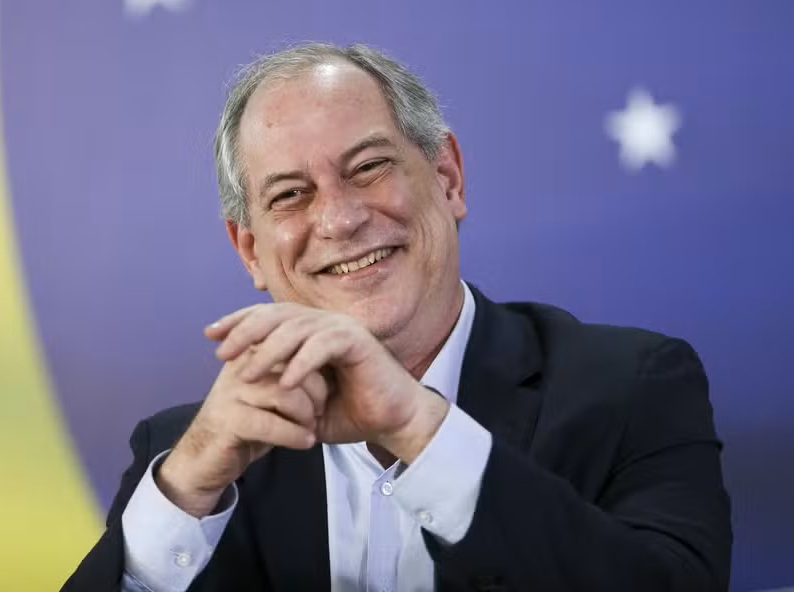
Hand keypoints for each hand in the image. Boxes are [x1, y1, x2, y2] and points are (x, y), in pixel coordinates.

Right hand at [157, 346, 327, 516]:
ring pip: (285, 393)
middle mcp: (239, 365)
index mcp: (250, 351)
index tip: (328, 388)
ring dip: (307, 414)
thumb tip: (332, 361)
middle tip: (320, 410)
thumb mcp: (272, 394)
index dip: (317, 365)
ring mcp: (230, 392)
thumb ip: (293, 374)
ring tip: (311, 427)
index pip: (293, 342)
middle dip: (317, 391)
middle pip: (293, 365)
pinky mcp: (227, 421)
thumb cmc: (247, 424)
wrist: (205, 459)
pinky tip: (306, 442)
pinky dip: (295, 435)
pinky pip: (272, 424)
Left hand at [206, 303, 449, 460]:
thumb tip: (238, 383)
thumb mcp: (303, 401)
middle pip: (277, 315)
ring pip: (297, 328)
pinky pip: (323, 346)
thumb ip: (276, 386)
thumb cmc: (350, 412)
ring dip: (268, 351)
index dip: (238, 321)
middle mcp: (324, 323)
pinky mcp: (358, 341)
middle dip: (245, 330)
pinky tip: (286, 384)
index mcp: (310, 331)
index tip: (210, 335)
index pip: (268, 316)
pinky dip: (302, 364)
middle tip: (221, 352)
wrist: (392, 422)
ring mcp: (341, 329)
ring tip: (246, 375)